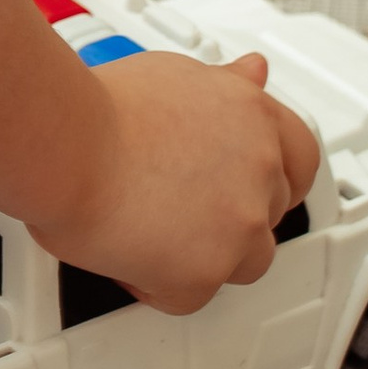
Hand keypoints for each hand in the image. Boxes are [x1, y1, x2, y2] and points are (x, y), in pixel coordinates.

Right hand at [31, 48, 320, 310]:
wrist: (66, 142)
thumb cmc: (99, 107)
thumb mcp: (174, 73)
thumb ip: (223, 85)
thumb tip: (252, 71)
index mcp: (253, 115)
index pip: (301, 155)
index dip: (277, 173)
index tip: (256, 181)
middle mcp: (258, 168)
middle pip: (270, 213)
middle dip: (231, 214)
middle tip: (183, 209)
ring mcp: (240, 222)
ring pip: (242, 262)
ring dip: (204, 255)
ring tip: (152, 237)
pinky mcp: (207, 270)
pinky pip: (189, 296)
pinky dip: (156, 283)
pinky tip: (125, 257)